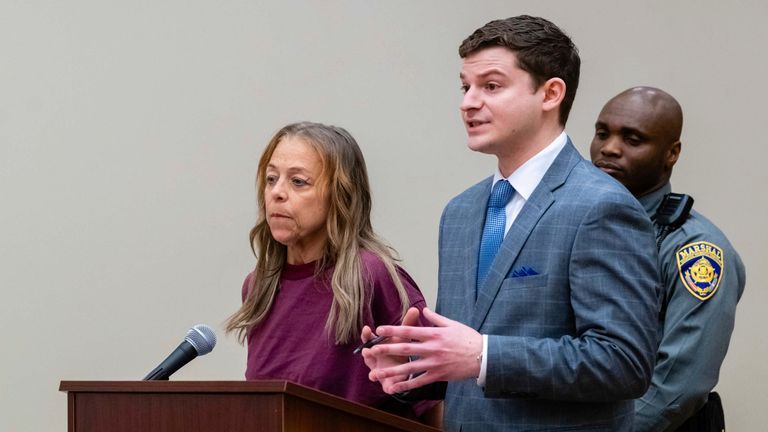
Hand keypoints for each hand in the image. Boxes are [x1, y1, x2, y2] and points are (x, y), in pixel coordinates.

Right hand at [361, 307, 420, 390]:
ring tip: (372, 375)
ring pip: (374, 373)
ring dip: (373, 373)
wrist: (403, 367)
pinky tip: (391, 390)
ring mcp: (379, 371)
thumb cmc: (401, 348)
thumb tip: (415, 308)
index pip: (369, 338)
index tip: (366, 328)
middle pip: (368, 355)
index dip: (367, 334)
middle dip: (368, 353)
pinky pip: (387, 387)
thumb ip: (409, 324)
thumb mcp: (404, 336)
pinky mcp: (387, 383)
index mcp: (379, 345)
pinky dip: (388, 388)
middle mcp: (375, 358)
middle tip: (367, 351)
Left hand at [368, 308, 482, 393]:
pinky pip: (419, 381)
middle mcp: (432, 348)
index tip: (379, 330)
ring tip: (376, 374)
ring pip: (409, 367)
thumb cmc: (468, 338)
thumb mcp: (452, 324)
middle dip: (386, 349)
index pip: (409, 331)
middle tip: (370, 350)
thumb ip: (435, 318)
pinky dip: (406, 384)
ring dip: (391, 371)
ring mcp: (434, 363)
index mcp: (434, 334)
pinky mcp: (438, 375)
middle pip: (405, 348)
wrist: (483, 356)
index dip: (393, 330)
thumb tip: (423, 309)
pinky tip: (394, 387)